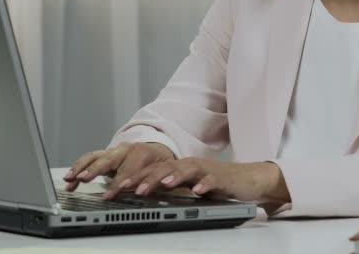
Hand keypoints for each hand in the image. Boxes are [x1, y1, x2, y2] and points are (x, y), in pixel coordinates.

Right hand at [63, 142, 174, 191]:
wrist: (157, 150)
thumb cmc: (159, 163)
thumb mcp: (161, 172)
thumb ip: (150, 181)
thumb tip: (143, 191)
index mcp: (141, 153)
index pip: (128, 170)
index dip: (118, 183)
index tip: (109, 195)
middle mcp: (125, 150)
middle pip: (107, 160)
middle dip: (95, 170)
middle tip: (84, 179)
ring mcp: (113, 151)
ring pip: (94, 157)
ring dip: (81, 168)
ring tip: (70, 179)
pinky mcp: (105, 154)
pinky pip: (89, 159)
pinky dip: (78, 167)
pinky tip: (70, 178)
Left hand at [106, 157, 290, 203]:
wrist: (247, 179)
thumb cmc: (215, 183)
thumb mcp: (186, 186)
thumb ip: (167, 188)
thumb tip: (139, 193)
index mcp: (177, 168)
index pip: (150, 172)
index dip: (130, 179)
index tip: (112, 190)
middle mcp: (188, 166)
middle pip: (162, 168)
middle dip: (142, 178)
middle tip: (124, 189)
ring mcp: (205, 170)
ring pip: (184, 170)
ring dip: (170, 177)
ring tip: (156, 186)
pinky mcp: (222, 178)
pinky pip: (212, 180)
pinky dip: (204, 184)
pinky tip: (197, 191)